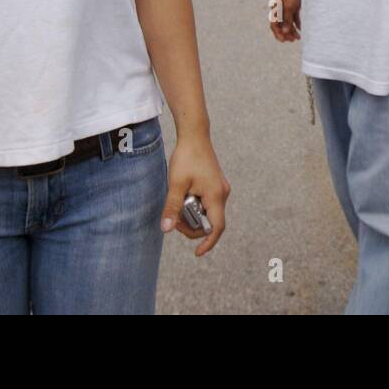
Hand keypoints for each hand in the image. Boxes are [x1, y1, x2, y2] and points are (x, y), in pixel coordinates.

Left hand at [161, 135, 229, 256]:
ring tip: (178, 202)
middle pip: (211, 221)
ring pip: (209, 212)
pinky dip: (196, 206)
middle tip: (174, 219)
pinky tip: (184, 196)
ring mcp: (220, 189)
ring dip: (193, 214)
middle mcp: (222, 194)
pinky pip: (208, 203)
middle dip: (192, 225)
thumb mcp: (175, 184)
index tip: (197, 252)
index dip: (208, 242)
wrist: (195, 136)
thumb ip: (172, 207)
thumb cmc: (186, 157)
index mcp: (215, 195)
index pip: (217, 227)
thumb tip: (166, 229)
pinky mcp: (216, 185)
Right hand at [269, 0, 301, 41]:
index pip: (274, 24)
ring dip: (292, 30)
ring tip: (298, 38)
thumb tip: (284, 32)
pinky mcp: (294, 6)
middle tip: (292, 40)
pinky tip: (301, 31)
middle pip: (280, 25)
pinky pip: (294, 18)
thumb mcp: (290, 6)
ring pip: (288, 22)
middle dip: (285, 33)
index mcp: (276, 9)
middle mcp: (280, 9)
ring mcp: (287, 8)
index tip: (284, 40)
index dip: (277, 33)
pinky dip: (297, 24)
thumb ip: (287, 19)